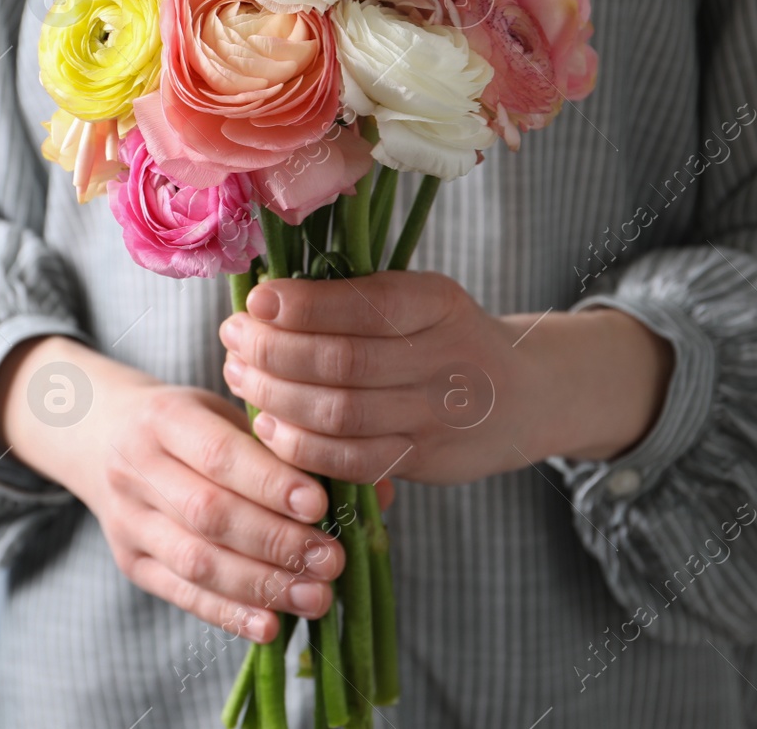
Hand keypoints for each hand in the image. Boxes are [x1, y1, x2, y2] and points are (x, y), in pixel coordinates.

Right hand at [0, 336, 390, 641]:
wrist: (102, 435)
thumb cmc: (191, 422)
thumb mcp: (231, 412)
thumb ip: (293, 447)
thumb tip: (379, 490)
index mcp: (164, 417)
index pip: (218, 455)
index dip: (270, 484)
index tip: (321, 506)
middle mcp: (136, 468)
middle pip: (209, 514)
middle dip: (276, 542)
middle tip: (332, 560)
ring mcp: (129, 520)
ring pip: (195, 562)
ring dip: (261, 585)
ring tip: (316, 598)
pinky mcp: (132, 563)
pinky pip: (182, 594)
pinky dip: (229, 615)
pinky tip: (272, 626)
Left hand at [218, 272, 674, 486]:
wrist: (523, 396)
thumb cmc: (446, 337)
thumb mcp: (420, 299)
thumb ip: (357, 296)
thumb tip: (264, 296)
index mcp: (437, 304)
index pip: (365, 304)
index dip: (303, 306)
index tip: (256, 301)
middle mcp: (442, 359)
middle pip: (342, 362)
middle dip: (273, 351)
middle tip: (233, 340)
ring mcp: (434, 416)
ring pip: (339, 413)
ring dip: (275, 396)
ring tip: (240, 376)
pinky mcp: (422, 461)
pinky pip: (350, 461)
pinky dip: (300, 446)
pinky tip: (269, 424)